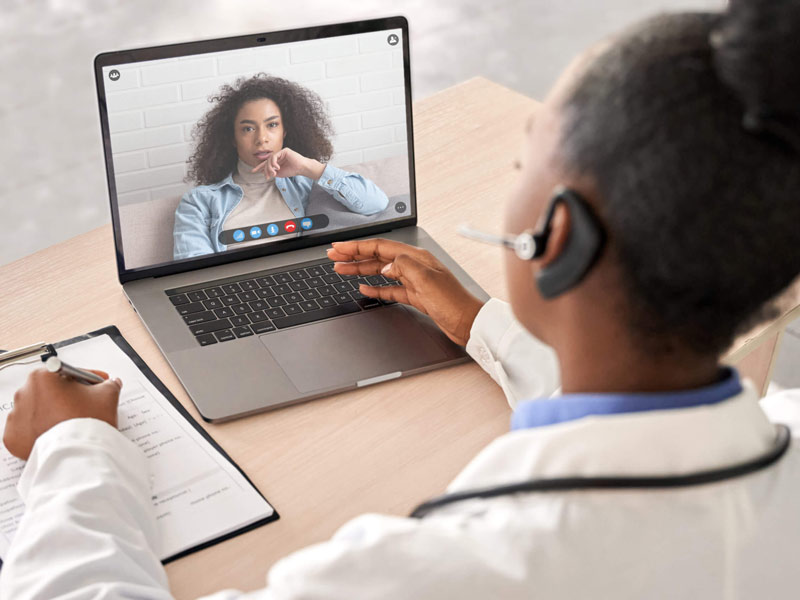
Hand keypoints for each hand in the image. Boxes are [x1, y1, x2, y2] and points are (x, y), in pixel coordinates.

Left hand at [3, 368, 121, 459]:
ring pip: (40, 410)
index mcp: (43, 377)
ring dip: (54, 412)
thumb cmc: (87, 422)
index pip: (70, 373)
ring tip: (73, 422)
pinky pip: (29, 429)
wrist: (77, 454)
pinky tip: (59, 432)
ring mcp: (16, 417)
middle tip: (86, 405)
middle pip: (52, 390)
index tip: (96, 384)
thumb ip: (110, 384)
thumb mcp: (108, 395)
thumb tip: (110, 384)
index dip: (88, 378)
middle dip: (69, 395)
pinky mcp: (14, 437)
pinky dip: (42, 430)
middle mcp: (24, 393)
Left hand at [251, 148, 325, 179]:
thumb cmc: (292, 171)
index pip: (266, 163)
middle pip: (267, 161)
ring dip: (270, 167)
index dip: (260, 167)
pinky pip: (275, 156)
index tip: (253, 171)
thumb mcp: (280, 173)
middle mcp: (278, 156)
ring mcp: (281, 152)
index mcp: (277, 161)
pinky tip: (277, 167)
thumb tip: (263, 172)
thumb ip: (272, 172)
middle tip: (266, 176)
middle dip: (265, 169)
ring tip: (273, 173)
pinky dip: (274, 162)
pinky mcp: (284, 150)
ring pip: (270, 159)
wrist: (302, 168)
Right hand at [327, 239, 484, 345]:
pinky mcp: (415, 296)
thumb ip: (403, 266)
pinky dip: (375, 288)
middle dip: (353, 256)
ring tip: (341, 270)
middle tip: (333, 256)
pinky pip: (390, 289)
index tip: (339, 247)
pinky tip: (364, 288)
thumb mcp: (426, 280)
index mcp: (415, 257)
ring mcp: (413, 281)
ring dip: (360, 270)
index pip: (379, 247)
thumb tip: (386, 264)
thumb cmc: (453, 302)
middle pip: (377, 257)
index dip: (357, 246)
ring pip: (380, 272)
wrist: (468, 322)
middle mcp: (413, 266)